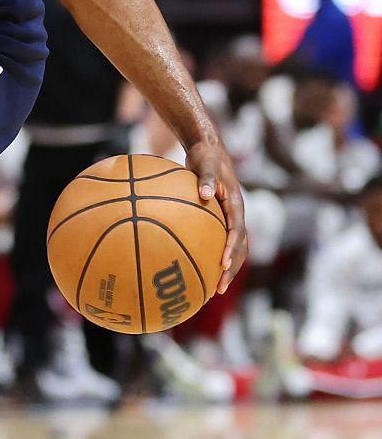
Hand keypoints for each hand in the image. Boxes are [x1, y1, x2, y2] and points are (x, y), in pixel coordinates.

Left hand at [185, 135, 247, 291]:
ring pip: (234, 249)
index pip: (237, 232)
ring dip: (226, 269)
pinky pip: (220, 241)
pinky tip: (197, 267)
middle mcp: (236, 214)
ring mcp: (230, 217)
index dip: (231, 250)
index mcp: (235, 204)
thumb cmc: (206, 157)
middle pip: (240, 248)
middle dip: (231, 270)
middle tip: (218, 288)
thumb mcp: (206, 165)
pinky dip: (213, 255)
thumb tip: (205, 193)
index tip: (221, 266)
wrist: (209, 150)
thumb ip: (206, 179)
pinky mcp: (222, 218)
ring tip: (212, 288)